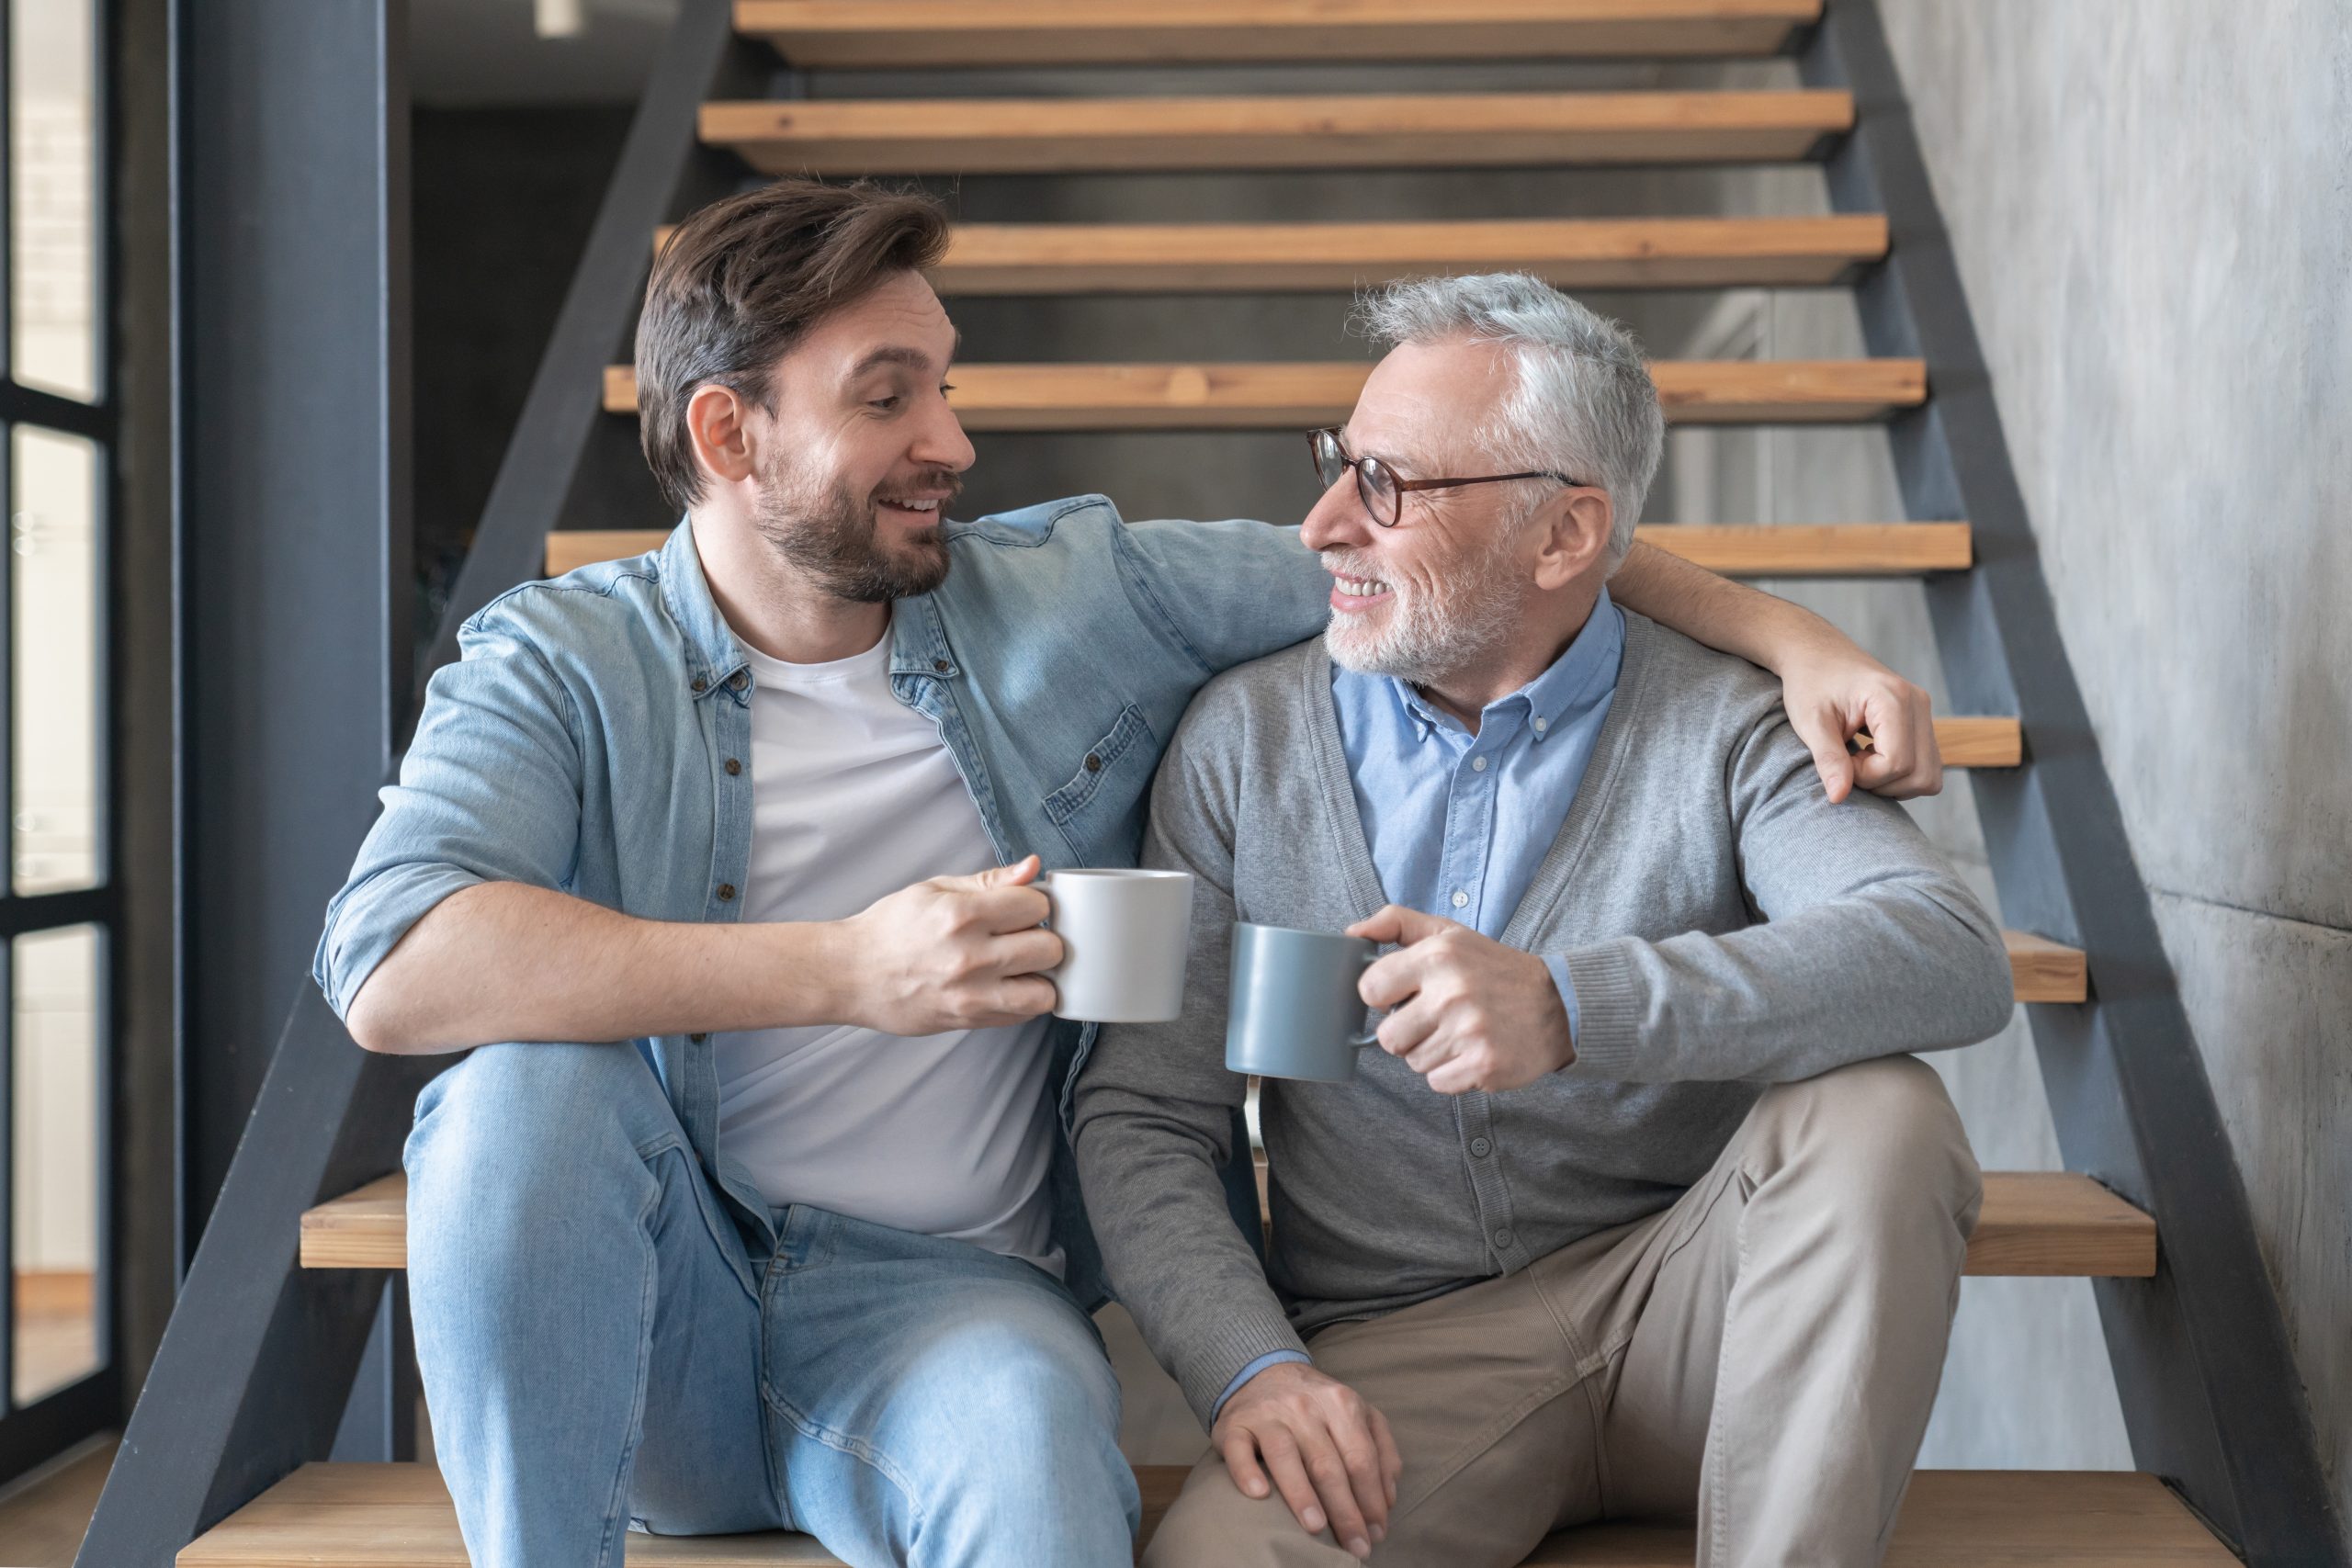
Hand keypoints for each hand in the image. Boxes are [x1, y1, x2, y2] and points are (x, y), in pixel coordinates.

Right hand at [832, 855, 1061, 1033]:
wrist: (851, 974)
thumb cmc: (891, 928)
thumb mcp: (935, 890)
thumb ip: (990, 881)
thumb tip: (1033, 867)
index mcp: (961, 915)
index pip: (1036, 905)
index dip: (1033, 903)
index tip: (1020, 907)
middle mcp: (970, 957)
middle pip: (1050, 948)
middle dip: (1042, 937)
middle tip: (1022, 936)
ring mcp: (971, 995)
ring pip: (1045, 992)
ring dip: (1042, 976)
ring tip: (1022, 965)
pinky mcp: (969, 1021)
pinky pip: (1022, 1015)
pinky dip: (1025, 1000)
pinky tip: (1007, 984)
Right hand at [1213, 1361, 1401, 1559]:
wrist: (1263, 1372)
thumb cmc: (1317, 1405)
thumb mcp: (1357, 1413)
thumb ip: (1381, 1449)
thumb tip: (1388, 1498)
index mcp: (1341, 1404)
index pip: (1361, 1458)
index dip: (1371, 1499)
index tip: (1376, 1533)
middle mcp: (1305, 1407)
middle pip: (1327, 1464)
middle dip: (1345, 1510)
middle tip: (1354, 1546)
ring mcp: (1268, 1414)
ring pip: (1285, 1455)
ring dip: (1301, 1494)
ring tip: (1316, 1527)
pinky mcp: (1235, 1425)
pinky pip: (1239, 1449)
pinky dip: (1247, 1472)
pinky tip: (1259, 1495)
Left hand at [1347, 906, 1572, 1092]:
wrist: (1558, 1005)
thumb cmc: (1494, 969)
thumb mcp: (1449, 933)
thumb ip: (1397, 923)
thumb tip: (1351, 932)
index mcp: (1438, 957)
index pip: (1369, 989)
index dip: (1383, 996)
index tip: (1404, 995)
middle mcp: (1451, 994)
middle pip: (1387, 1037)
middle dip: (1406, 1031)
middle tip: (1437, 1018)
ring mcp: (1468, 1033)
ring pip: (1412, 1062)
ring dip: (1431, 1052)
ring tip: (1460, 1032)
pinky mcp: (1482, 1066)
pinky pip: (1437, 1082)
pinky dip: (1451, 1074)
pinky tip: (1472, 1052)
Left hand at [1779, 639, 1943, 802]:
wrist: (1817, 654)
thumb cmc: (1810, 683)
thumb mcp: (1810, 722)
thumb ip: (1827, 759)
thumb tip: (1839, 798)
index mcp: (1892, 698)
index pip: (1896, 763)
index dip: (1865, 776)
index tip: (1839, 762)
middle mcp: (1918, 703)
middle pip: (1919, 775)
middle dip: (1881, 783)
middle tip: (1848, 764)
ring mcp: (1924, 712)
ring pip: (1928, 776)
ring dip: (1892, 782)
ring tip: (1859, 759)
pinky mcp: (1921, 721)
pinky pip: (1925, 767)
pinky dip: (1899, 774)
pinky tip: (1870, 756)